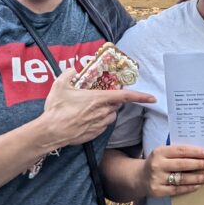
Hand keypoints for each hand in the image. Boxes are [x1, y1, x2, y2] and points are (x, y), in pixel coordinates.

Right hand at [40, 68, 155, 147]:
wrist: (50, 132)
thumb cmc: (57, 109)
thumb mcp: (60, 86)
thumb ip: (68, 74)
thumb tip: (73, 70)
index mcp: (99, 98)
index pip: (125, 96)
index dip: (141, 96)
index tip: (153, 98)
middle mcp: (103, 112)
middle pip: (116, 105)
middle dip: (111, 101)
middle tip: (97, 98)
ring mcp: (99, 124)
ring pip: (110, 116)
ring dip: (105, 111)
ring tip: (87, 109)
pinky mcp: (94, 134)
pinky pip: (102, 125)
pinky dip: (98, 121)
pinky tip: (84, 119)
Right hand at [143, 144, 203, 196]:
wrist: (139, 177)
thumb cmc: (157, 163)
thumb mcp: (163, 153)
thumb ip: (177, 152)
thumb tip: (201, 154)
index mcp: (160, 152)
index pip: (181, 151)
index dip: (196, 152)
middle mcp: (157, 165)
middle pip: (182, 164)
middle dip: (199, 164)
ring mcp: (157, 179)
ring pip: (181, 178)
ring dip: (197, 178)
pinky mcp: (158, 191)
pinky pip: (177, 189)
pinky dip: (189, 188)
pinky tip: (198, 185)